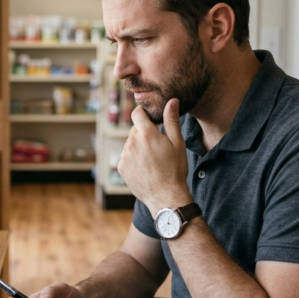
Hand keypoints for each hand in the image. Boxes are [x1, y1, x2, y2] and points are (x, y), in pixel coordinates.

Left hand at [118, 98, 191, 214]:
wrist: (165, 196)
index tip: (149, 118)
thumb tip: (172, 100)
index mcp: (146, 134)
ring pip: (130, 143)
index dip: (143, 113)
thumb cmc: (175, 169)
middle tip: (157, 145)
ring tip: (152, 160)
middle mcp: (131, 143)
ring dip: (138, 146)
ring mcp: (124, 156)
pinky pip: (126, 157)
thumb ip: (171, 120)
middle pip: (135, 130)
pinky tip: (146, 168)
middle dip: (144, 133)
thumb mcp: (177, 143)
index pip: (137, 113)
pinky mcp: (121, 167)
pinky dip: (134, 159)